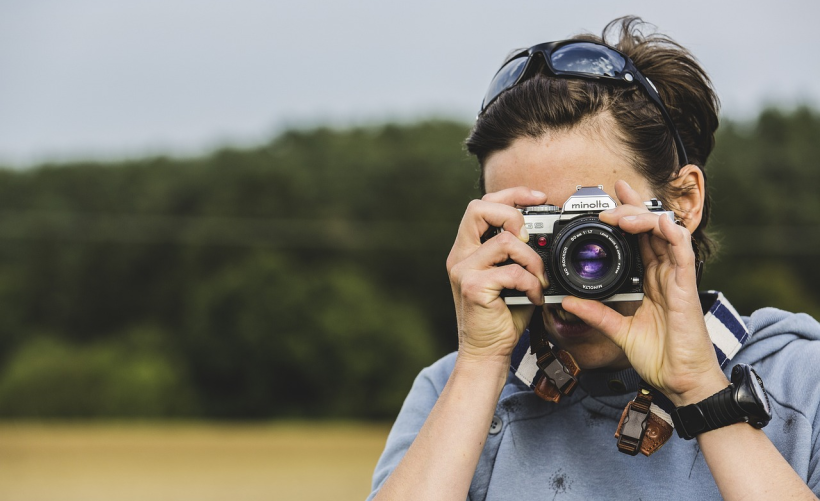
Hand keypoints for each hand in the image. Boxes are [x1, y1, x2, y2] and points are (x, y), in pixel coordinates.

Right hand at [446, 187, 548, 363]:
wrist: (487, 352)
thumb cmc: (503, 315)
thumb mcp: (514, 277)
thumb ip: (520, 253)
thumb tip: (548, 233)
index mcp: (468, 248)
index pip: (482, 204)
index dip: (512, 194)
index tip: (539, 198)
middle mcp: (460, 255)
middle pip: (479, 208)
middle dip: (513, 216)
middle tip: (530, 239)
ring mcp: (463, 270)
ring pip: (505, 241)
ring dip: (532, 260)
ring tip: (538, 280)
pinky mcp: (472, 286)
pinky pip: (511, 271)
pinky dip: (531, 283)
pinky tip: (534, 296)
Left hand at [562, 180, 727, 404]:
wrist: (680, 382)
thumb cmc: (659, 357)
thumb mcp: (618, 331)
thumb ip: (595, 313)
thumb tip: (567, 301)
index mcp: (651, 280)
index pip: (639, 238)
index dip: (626, 216)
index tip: (606, 201)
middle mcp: (665, 274)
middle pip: (651, 228)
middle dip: (631, 207)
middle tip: (608, 200)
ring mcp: (677, 278)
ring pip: (666, 232)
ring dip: (643, 217)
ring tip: (619, 215)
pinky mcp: (687, 286)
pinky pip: (683, 251)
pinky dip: (670, 233)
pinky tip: (654, 224)